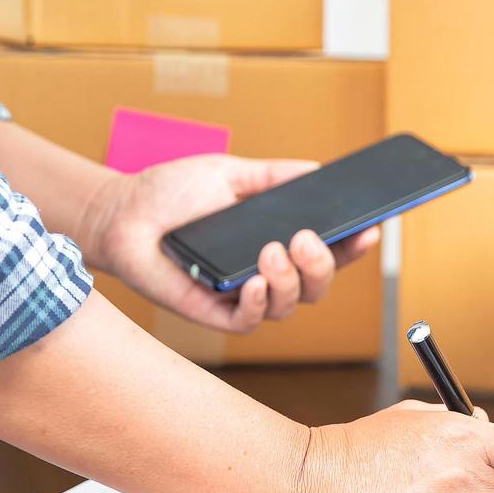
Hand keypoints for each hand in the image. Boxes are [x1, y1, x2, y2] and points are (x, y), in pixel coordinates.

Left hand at [82, 154, 379, 332]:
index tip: (371, 229)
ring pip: (290, 306)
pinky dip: (258, 303)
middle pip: (317, 286)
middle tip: (306, 238)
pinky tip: (253, 282)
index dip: (354, 247)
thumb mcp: (230, 174)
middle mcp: (267, 273)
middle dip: (323, 265)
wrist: (122, 213)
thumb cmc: (171, 193)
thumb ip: (274, 176)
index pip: (328, 251)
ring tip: (271, 250)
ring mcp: (242, 295)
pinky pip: (249, 321)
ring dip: (289, 281)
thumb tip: (319, 171)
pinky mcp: (214, 312)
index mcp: (278, 241)